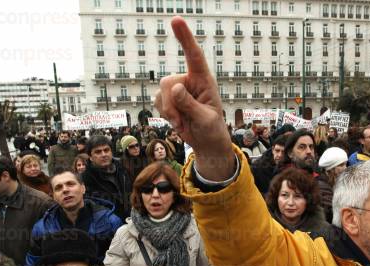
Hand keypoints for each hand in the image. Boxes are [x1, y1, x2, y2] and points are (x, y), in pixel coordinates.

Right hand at [155, 17, 234, 180]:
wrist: (206, 141)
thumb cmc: (212, 129)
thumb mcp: (206, 119)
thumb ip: (190, 104)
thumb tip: (174, 87)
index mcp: (204, 80)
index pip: (194, 56)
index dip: (185, 38)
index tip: (176, 20)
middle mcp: (190, 80)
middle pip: (168, 81)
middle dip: (171, 104)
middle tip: (182, 121)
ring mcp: (178, 89)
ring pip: (161, 93)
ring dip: (169, 112)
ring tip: (183, 123)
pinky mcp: (169, 99)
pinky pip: (157, 102)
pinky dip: (165, 115)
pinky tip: (178, 122)